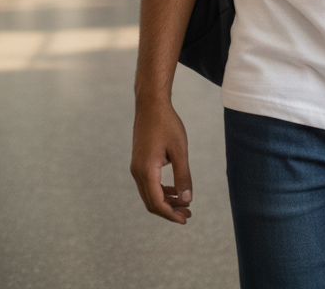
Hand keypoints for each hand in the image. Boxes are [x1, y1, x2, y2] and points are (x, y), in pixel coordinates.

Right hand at [130, 100, 192, 223]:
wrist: (151, 105)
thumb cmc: (167, 124)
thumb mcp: (179, 150)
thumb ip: (183, 176)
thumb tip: (187, 200)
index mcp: (146, 171)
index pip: (157, 202)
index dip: (171, 214)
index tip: (185, 219)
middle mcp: (137, 172)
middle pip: (151, 202)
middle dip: (169, 211)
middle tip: (188, 215)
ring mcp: (136, 168)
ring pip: (149, 194)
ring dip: (166, 202)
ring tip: (184, 205)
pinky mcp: (139, 163)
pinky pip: (149, 184)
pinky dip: (161, 191)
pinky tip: (175, 191)